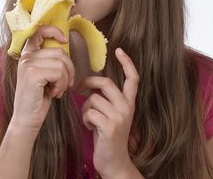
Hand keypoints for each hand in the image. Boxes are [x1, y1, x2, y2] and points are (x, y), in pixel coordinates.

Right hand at [9, 25, 75, 134]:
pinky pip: (59, 73)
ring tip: (57, 90)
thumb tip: (64, 45)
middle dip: (69, 69)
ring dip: (65, 80)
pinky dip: (61, 85)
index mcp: (27, 54)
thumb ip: (49, 59)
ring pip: (61, 63)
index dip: (54, 31)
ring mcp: (28, 64)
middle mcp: (26, 56)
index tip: (64, 39)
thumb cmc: (38, 98)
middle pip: (60, 52)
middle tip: (64, 84)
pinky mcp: (32, 74)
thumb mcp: (44, 75)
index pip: (39, 31)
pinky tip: (53, 94)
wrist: (27, 119)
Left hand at [80, 48, 139, 177]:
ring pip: (93, 99)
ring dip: (85, 108)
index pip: (133, 78)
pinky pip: (89, 112)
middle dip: (89, 83)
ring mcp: (120, 116)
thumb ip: (106, 99)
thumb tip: (89, 83)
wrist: (114, 162)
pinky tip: (91, 128)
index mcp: (129, 103)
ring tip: (89, 120)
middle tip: (79, 88)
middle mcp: (127, 107)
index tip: (119, 50)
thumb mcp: (111, 115)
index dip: (127, 63)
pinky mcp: (110, 126)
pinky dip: (85, 120)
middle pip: (106, 83)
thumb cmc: (108, 137)